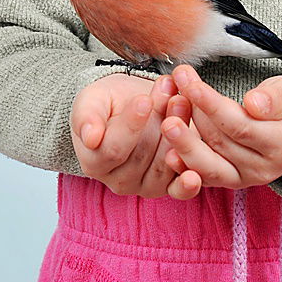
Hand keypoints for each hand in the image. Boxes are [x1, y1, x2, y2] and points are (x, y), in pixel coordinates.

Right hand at [70, 72, 202, 197]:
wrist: (128, 102)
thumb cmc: (107, 103)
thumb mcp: (91, 101)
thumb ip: (86, 117)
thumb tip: (90, 138)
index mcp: (94, 162)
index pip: (114, 148)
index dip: (130, 125)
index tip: (144, 100)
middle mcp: (118, 180)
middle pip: (143, 155)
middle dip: (160, 121)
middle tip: (171, 93)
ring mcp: (144, 186)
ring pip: (164, 165)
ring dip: (179, 134)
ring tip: (183, 102)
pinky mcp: (167, 186)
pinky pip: (177, 189)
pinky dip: (186, 182)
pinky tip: (194, 173)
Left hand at [161, 66, 281, 199]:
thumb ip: (276, 98)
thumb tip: (254, 104)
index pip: (240, 126)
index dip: (213, 105)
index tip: (191, 83)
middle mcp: (263, 169)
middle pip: (220, 144)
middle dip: (193, 114)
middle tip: (174, 88)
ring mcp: (244, 178)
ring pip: (207, 165)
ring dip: (184, 142)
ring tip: (166, 118)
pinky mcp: (228, 180)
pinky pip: (202, 177)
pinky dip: (184, 165)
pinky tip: (168, 151)